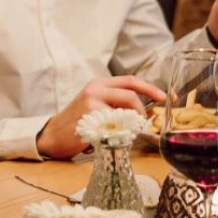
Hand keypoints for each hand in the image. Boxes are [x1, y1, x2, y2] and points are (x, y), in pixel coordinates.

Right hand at [36, 75, 163, 159]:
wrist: (53, 135)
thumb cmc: (77, 123)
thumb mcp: (96, 105)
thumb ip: (117, 103)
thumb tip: (144, 111)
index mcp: (100, 84)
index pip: (130, 81)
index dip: (150, 88)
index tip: (164, 97)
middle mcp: (95, 89)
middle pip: (130, 94)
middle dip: (142, 110)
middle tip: (144, 122)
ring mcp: (92, 103)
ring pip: (124, 111)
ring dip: (130, 124)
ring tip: (124, 132)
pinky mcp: (89, 117)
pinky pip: (114, 125)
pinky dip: (118, 133)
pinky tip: (111, 137)